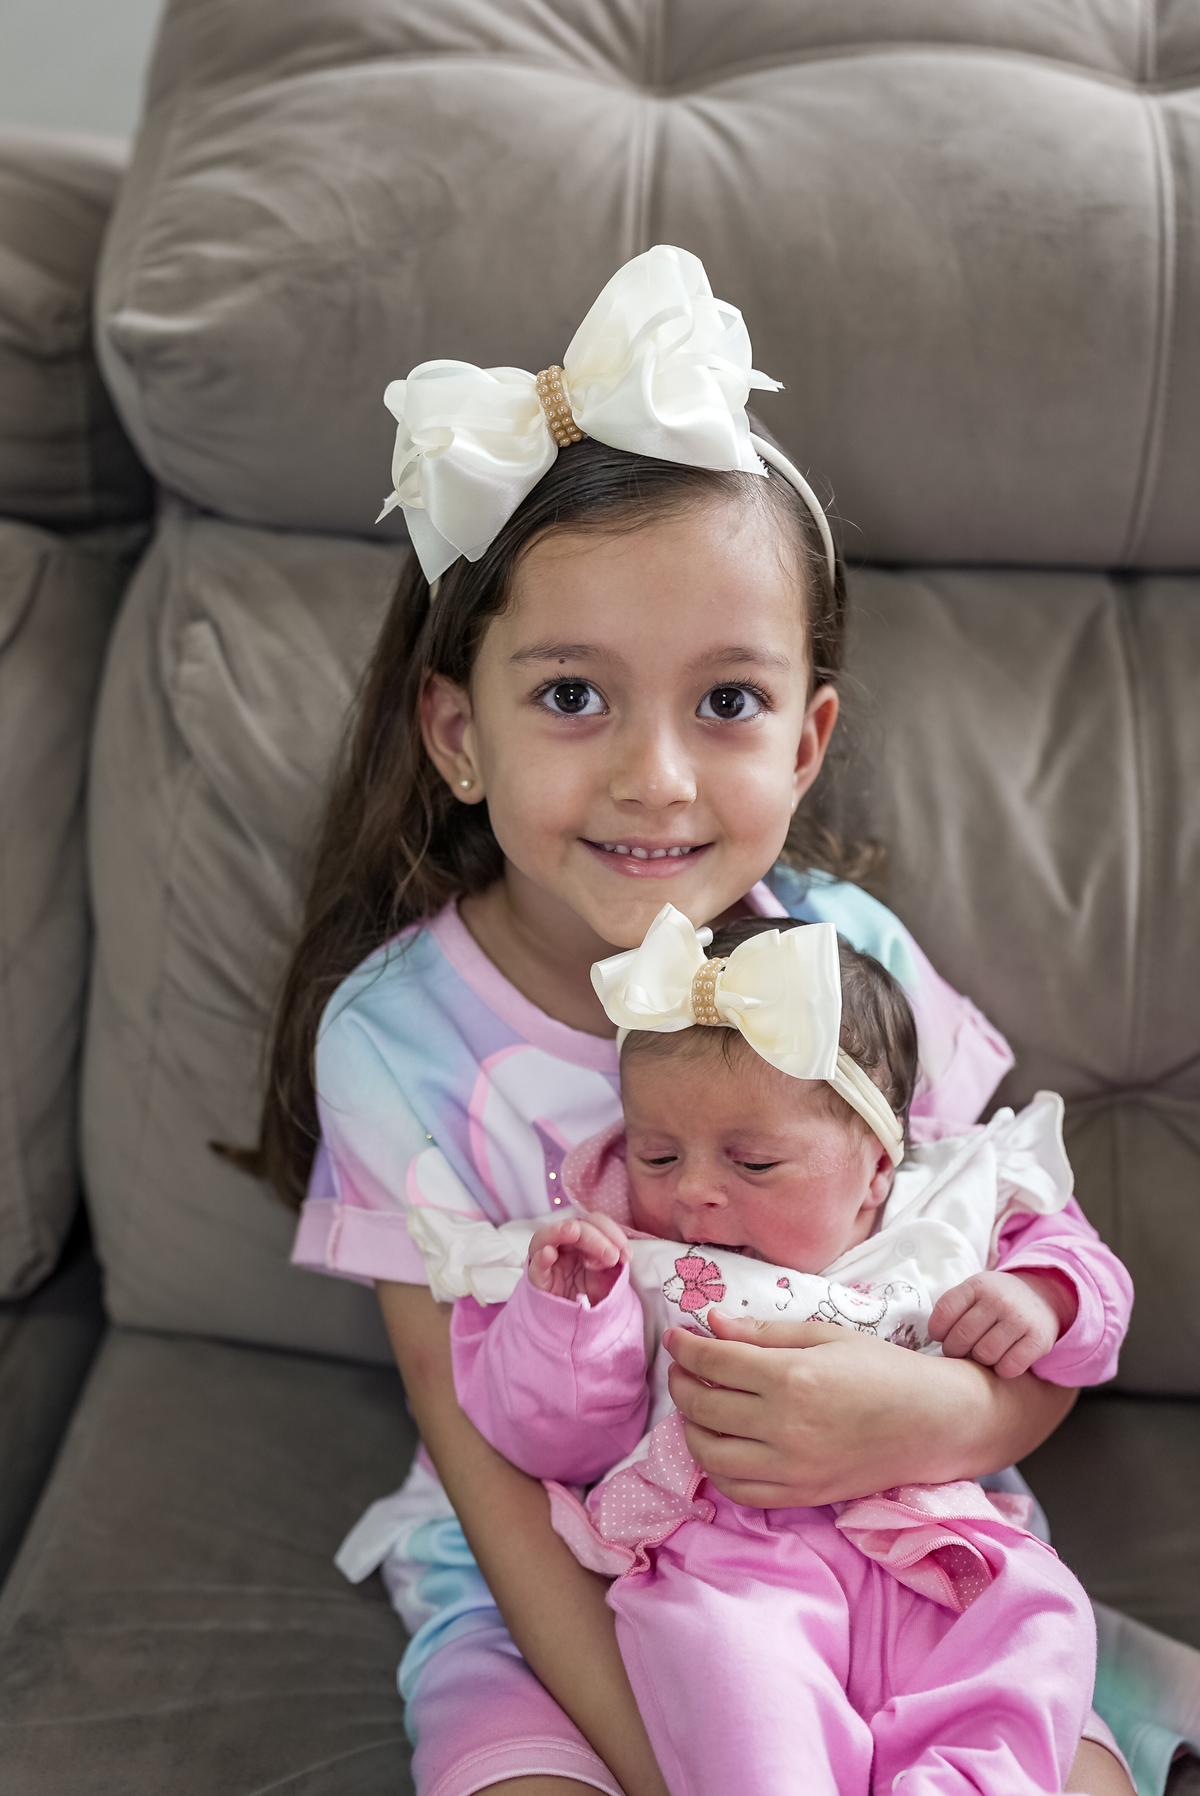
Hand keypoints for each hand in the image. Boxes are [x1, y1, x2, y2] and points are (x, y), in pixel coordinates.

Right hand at [527, 1212, 628, 1304]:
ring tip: (573, 1231)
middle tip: (612, 1257)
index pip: (594, 1222)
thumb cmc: (594, 1296)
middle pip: (574, 1227)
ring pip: (545, 1237)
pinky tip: (549, 1254)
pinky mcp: (537, 1282)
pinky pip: (534, 1267)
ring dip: (559, 1231)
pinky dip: (540, 1258)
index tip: (627, 1256)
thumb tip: (620, 1255)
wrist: (580, 1324)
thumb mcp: (611, 1278)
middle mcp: (563, 1247)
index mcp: (583, 1242)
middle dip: (595, 1238)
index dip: (611, 1232)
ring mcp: (548, 1263)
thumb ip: (615, 1262)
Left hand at [663, 1308, 1075, 1506]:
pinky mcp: (801, 1496)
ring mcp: (791, 1468)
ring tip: (698, 1404)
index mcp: (792, 1378)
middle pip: (704, 1407)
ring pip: (710, 1453)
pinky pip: (738, 1490)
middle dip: (683, 1382)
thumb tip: (712, 1324)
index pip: (714, 1362)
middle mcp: (785, 1427)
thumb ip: (764, 1332)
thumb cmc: (881, 1369)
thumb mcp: (825, 1335)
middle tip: (684, 1368)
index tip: (677, 1338)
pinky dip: (717, 1468)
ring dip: (692, 1426)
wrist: (931, 1422)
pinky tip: (720, 1444)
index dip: (687, 1348)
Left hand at [929, 1269, 1077, 1378]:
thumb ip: (954, 1308)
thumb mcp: (975, 1291)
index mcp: (977, 1285)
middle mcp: (998, 1299)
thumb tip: (931, 1341)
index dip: (937, 1331)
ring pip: (985, 1354)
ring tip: (982, 1354)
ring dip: (979, 1361)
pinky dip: (1002, 1370)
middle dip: (955, 1350)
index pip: (945, 1311)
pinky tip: (1002, 1361)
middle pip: (962, 1336)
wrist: (1043, 1295)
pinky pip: (1010, 1366)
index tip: (941, 1337)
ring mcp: (1019, 1319)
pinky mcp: (1038, 1339)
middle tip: (960, 1351)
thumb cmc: (997, 1300)